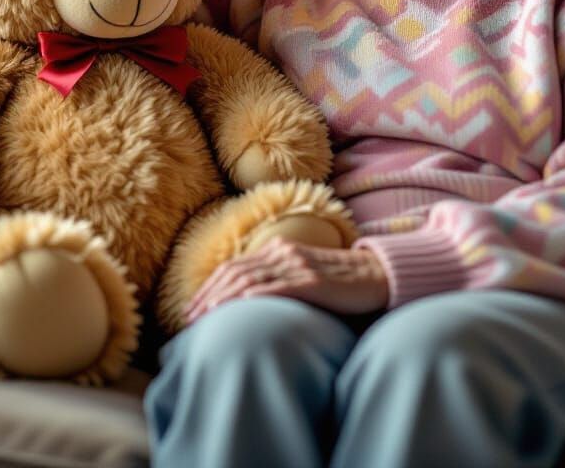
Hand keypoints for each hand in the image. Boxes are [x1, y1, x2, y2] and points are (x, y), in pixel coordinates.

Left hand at [183, 238, 388, 324]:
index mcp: (279, 247)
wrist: (376, 274)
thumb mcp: (302, 272)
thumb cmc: (337, 280)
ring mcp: (298, 265)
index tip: (192, 307)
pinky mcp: (313, 281)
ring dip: (223, 298)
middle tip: (188, 317)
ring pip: (251, 279)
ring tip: (205, 317)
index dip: (210, 286)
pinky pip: (279, 287)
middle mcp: (284, 252)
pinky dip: (256, 296)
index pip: (235, 266)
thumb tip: (247, 298)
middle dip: (208, 294)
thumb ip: (277, 277)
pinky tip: (240, 308)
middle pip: (236, 272)